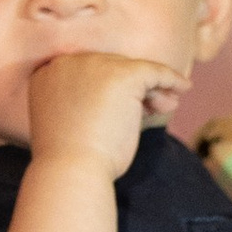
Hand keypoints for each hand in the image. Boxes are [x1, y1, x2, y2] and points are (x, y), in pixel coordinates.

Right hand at [27, 47, 184, 173]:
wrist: (71, 169)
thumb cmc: (73, 160)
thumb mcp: (75, 125)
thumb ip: (93, 106)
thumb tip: (141, 101)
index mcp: (47, 75)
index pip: (88, 74)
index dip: (110, 90)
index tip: (128, 108)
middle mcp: (67, 62)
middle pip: (110, 68)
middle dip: (133, 88)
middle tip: (155, 108)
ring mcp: (93, 65)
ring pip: (131, 70)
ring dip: (152, 88)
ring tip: (168, 106)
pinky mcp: (121, 74)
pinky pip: (153, 70)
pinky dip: (170, 78)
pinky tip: (184, 87)